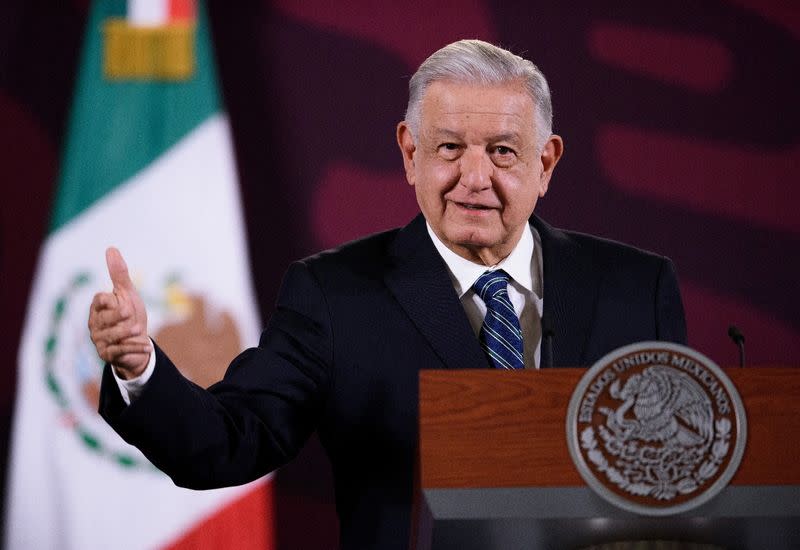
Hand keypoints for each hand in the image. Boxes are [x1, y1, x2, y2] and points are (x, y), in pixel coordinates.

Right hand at [88, 247, 150, 378]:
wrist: (138, 342)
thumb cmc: (131, 315)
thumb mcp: (127, 293)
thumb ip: (118, 274)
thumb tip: (111, 248)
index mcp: (97, 307)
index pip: (100, 299)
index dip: (114, 301)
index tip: (125, 303)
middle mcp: (94, 324)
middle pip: (106, 318)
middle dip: (124, 318)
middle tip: (133, 318)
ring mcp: (99, 340)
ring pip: (113, 335)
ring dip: (130, 332)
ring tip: (139, 330)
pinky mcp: (106, 355)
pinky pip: (120, 351)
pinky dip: (135, 347)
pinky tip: (147, 346)